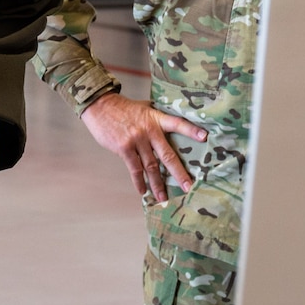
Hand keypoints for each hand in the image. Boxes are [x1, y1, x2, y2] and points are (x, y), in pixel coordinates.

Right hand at [81, 93, 207, 202]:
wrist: (100, 105)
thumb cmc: (123, 107)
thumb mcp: (143, 107)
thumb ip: (156, 117)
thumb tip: (170, 123)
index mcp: (155, 118)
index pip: (177, 123)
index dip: (191, 130)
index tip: (205, 137)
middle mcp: (148, 130)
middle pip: (167, 155)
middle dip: (179, 173)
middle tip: (189, 187)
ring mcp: (136, 140)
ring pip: (151, 166)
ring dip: (158, 184)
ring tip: (163, 198)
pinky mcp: (124, 148)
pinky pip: (134, 169)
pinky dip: (139, 182)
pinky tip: (143, 191)